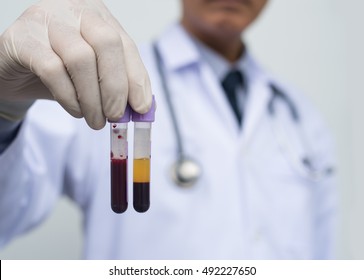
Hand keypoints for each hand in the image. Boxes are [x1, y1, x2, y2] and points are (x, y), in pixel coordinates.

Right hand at [0, 0, 151, 128]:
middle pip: (106, 44)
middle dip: (116, 86)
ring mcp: (46, 20)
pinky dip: (69, 98)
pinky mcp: (22, 38)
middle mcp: (74, 11)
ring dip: (92, 98)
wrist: (15, 71)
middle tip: (116, 116)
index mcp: (97, 17)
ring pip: (80, 58)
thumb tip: (142, 108)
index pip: (125, 45)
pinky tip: (75, 111)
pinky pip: (52, 69)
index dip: (136, 78)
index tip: (141, 108)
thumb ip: (117, 85)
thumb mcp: (94, 75)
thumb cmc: (60, 71)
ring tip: (95, 121)